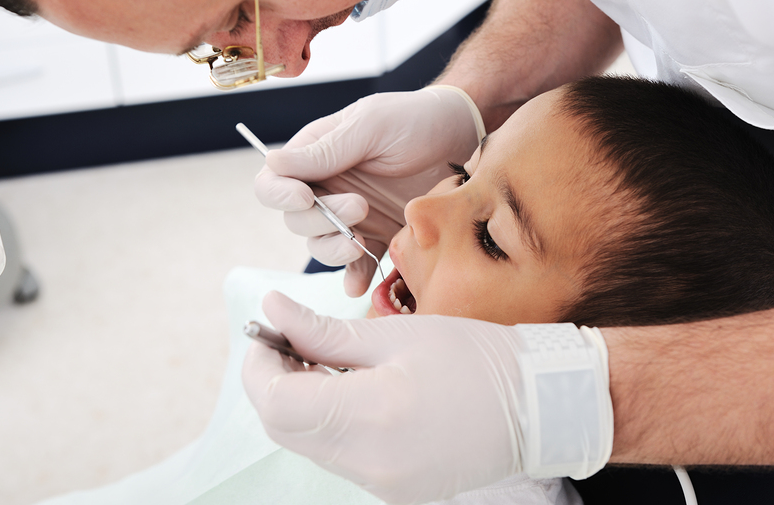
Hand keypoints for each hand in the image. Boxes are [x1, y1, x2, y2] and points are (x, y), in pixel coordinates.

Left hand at [243, 293, 612, 504]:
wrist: (539, 405)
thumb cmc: (473, 357)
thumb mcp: (394, 334)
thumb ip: (323, 331)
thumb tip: (272, 310)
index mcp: (372, 417)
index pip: (276, 402)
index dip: (259, 363)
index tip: (269, 330)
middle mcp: (370, 464)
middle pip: (284, 427)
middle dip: (272, 380)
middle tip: (288, 337)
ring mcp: (381, 483)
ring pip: (307, 443)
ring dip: (298, 400)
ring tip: (320, 357)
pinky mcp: (393, 488)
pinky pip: (337, 455)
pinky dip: (326, 420)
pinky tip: (345, 388)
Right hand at [255, 86, 484, 295]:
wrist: (463, 137)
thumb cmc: (415, 120)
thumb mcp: (371, 126)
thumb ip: (326, 150)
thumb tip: (272, 162)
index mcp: (315, 156)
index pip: (273, 183)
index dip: (280, 196)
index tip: (304, 198)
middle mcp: (326, 188)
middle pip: (295, 220)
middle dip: (320, 221)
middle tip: (359, 207)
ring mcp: (350, 216)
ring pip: (320, 245)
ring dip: (335, 249)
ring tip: (362, 240)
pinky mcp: (377, 236)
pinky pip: (356, 265)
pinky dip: (354, 276)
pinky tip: (360, 283)